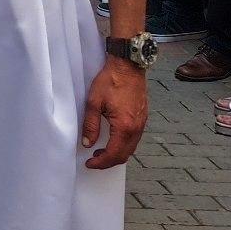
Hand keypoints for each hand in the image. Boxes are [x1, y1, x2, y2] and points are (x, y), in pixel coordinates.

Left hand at [82, 53, 148, 169]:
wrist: (128, 66)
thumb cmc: (110, 81)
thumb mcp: (94, 102)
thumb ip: (90, 124)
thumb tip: (87, 143)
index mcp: (124, 127)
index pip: (113, 154)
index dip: (100, 163)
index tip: (89, 163)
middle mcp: (136, 129)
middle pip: (124, 155)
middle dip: (108, 162)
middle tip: (93, 160)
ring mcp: (142, 124)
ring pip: (131, 148)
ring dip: (116, 154)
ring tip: (100, 152)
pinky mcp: (143, 119)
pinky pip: (135, 139)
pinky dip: (124, 145)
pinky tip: (113, 140)